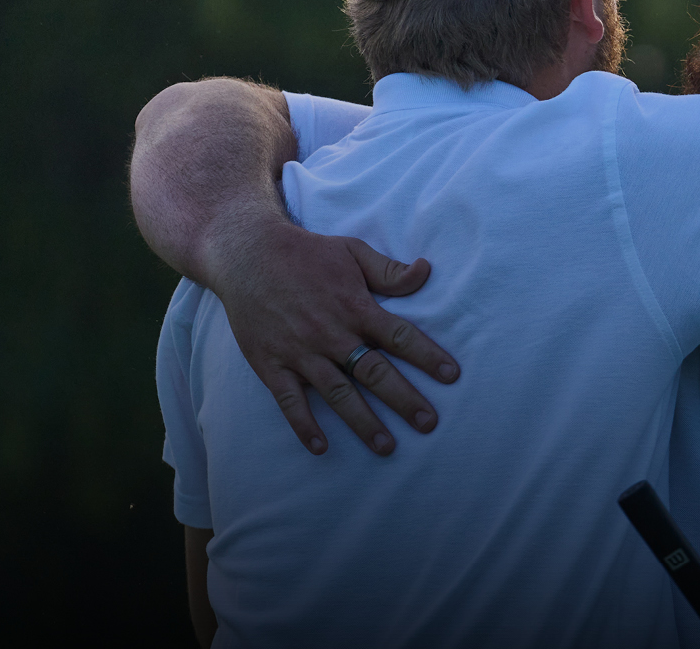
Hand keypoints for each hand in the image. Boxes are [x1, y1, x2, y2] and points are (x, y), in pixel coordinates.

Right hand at [202, 221, 458, 454]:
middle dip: (404, 399)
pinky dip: (304, 425)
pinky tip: (321, 447)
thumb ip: (389, 270)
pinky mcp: (272, 364)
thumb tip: (425, 271)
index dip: (428, 356)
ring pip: (338, 393)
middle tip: (429, 423)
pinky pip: (289, 401)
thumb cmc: (306, 253)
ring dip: (363, 422)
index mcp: (356, 307)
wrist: (247, 255)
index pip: (400, 336)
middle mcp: (332, 334)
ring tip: (386, 446)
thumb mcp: (352, 252)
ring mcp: (301, 352)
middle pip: (375, 373)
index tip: (451, 376)